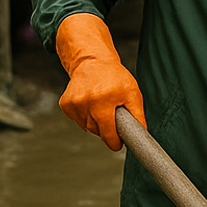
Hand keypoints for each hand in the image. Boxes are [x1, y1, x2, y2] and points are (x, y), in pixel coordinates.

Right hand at [55, 12, 145, 150]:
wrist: (92, 62)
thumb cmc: (115, 77)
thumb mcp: (132, 94)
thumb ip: (138, 116)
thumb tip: (141, 135)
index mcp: (103, 101)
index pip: (107, 132)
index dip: (114, 142)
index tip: (118, 145)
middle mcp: (85, 102)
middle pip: (97, 131)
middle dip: (107, 128)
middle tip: (112, 115)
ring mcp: (73, 104)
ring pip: (86, 127)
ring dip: (95, 122)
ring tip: (102, 106)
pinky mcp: (65, 104)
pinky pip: (77, 120)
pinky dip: (85, 117)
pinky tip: (90, 104)